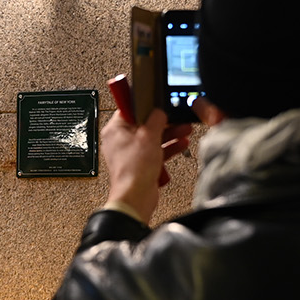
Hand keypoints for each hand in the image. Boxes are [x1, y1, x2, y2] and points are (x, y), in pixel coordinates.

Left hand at [103, 104, 193, 221]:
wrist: (136, 196)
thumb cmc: (134, 170)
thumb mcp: (149, 136)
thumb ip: (155, 119)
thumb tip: (159, 110)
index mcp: (115, 129)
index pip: (129, 108)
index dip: (146, 104)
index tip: (158, 102)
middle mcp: (120, 140)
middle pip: (144, 123)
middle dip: (164, 121)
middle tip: (177, 117)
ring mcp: (130, 153)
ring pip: (152, 137)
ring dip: (170, 133)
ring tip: (184, 129)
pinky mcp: (140, 164)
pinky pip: (155, 150)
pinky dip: (168, 147)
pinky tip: (181, 143)